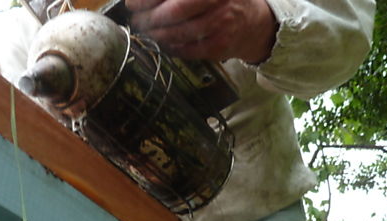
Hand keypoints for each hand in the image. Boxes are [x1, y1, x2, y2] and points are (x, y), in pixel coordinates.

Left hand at [125, 0, 276, 62]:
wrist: (254, 22)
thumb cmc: (222, 2)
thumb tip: (142, 0)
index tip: (132, 2)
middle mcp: (219, 0)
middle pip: (174, 10)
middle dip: (150, 17)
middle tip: (137, 19)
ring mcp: (221, 24)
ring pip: (179, 32)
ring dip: (158, 34)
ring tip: (149, 31)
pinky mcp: (220, 46)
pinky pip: (187, 50)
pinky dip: (171, 47)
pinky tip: (164, 43)